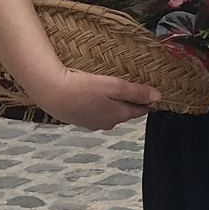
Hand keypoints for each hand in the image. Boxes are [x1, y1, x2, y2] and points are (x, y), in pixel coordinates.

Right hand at [31, 65, 160, 129]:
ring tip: (111, 90)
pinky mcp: (77, 119)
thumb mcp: (115, 86)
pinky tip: (91, 96)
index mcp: (119, 115)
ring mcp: (91, 123)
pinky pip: (93, 112)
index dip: (146, 100)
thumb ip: (137, 92)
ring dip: (112, 103)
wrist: (50, 92)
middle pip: (124, 112)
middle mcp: (106, 123)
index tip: (151, 93)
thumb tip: (158, 97)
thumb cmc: (82, 88)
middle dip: (129, 101)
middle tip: (132, 88)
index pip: (140, 110)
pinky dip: (97, 104)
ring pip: (108, 112)